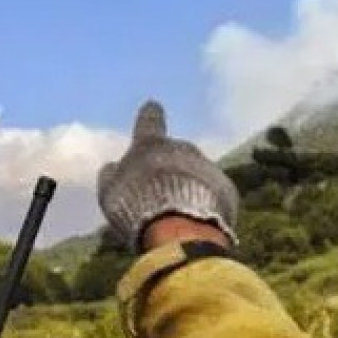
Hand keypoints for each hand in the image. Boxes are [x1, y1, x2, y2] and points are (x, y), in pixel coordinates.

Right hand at [97, 100, 239, 252]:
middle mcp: (182, 148)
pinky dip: (207, 201)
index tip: (152, 107)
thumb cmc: (137, 208)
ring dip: (189, 186)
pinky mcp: (226, 187)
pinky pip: (214, 192)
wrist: (180, 230)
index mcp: (151, 145)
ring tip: (178, 214)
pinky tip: (197, 219)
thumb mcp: (111, 192)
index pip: (149, 120)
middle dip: (170, 168)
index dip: (149, 115)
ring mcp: (207, 166)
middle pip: (176, 153)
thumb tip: (113, 167)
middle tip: (161, 195)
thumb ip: (112, 176)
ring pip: (196, 172)